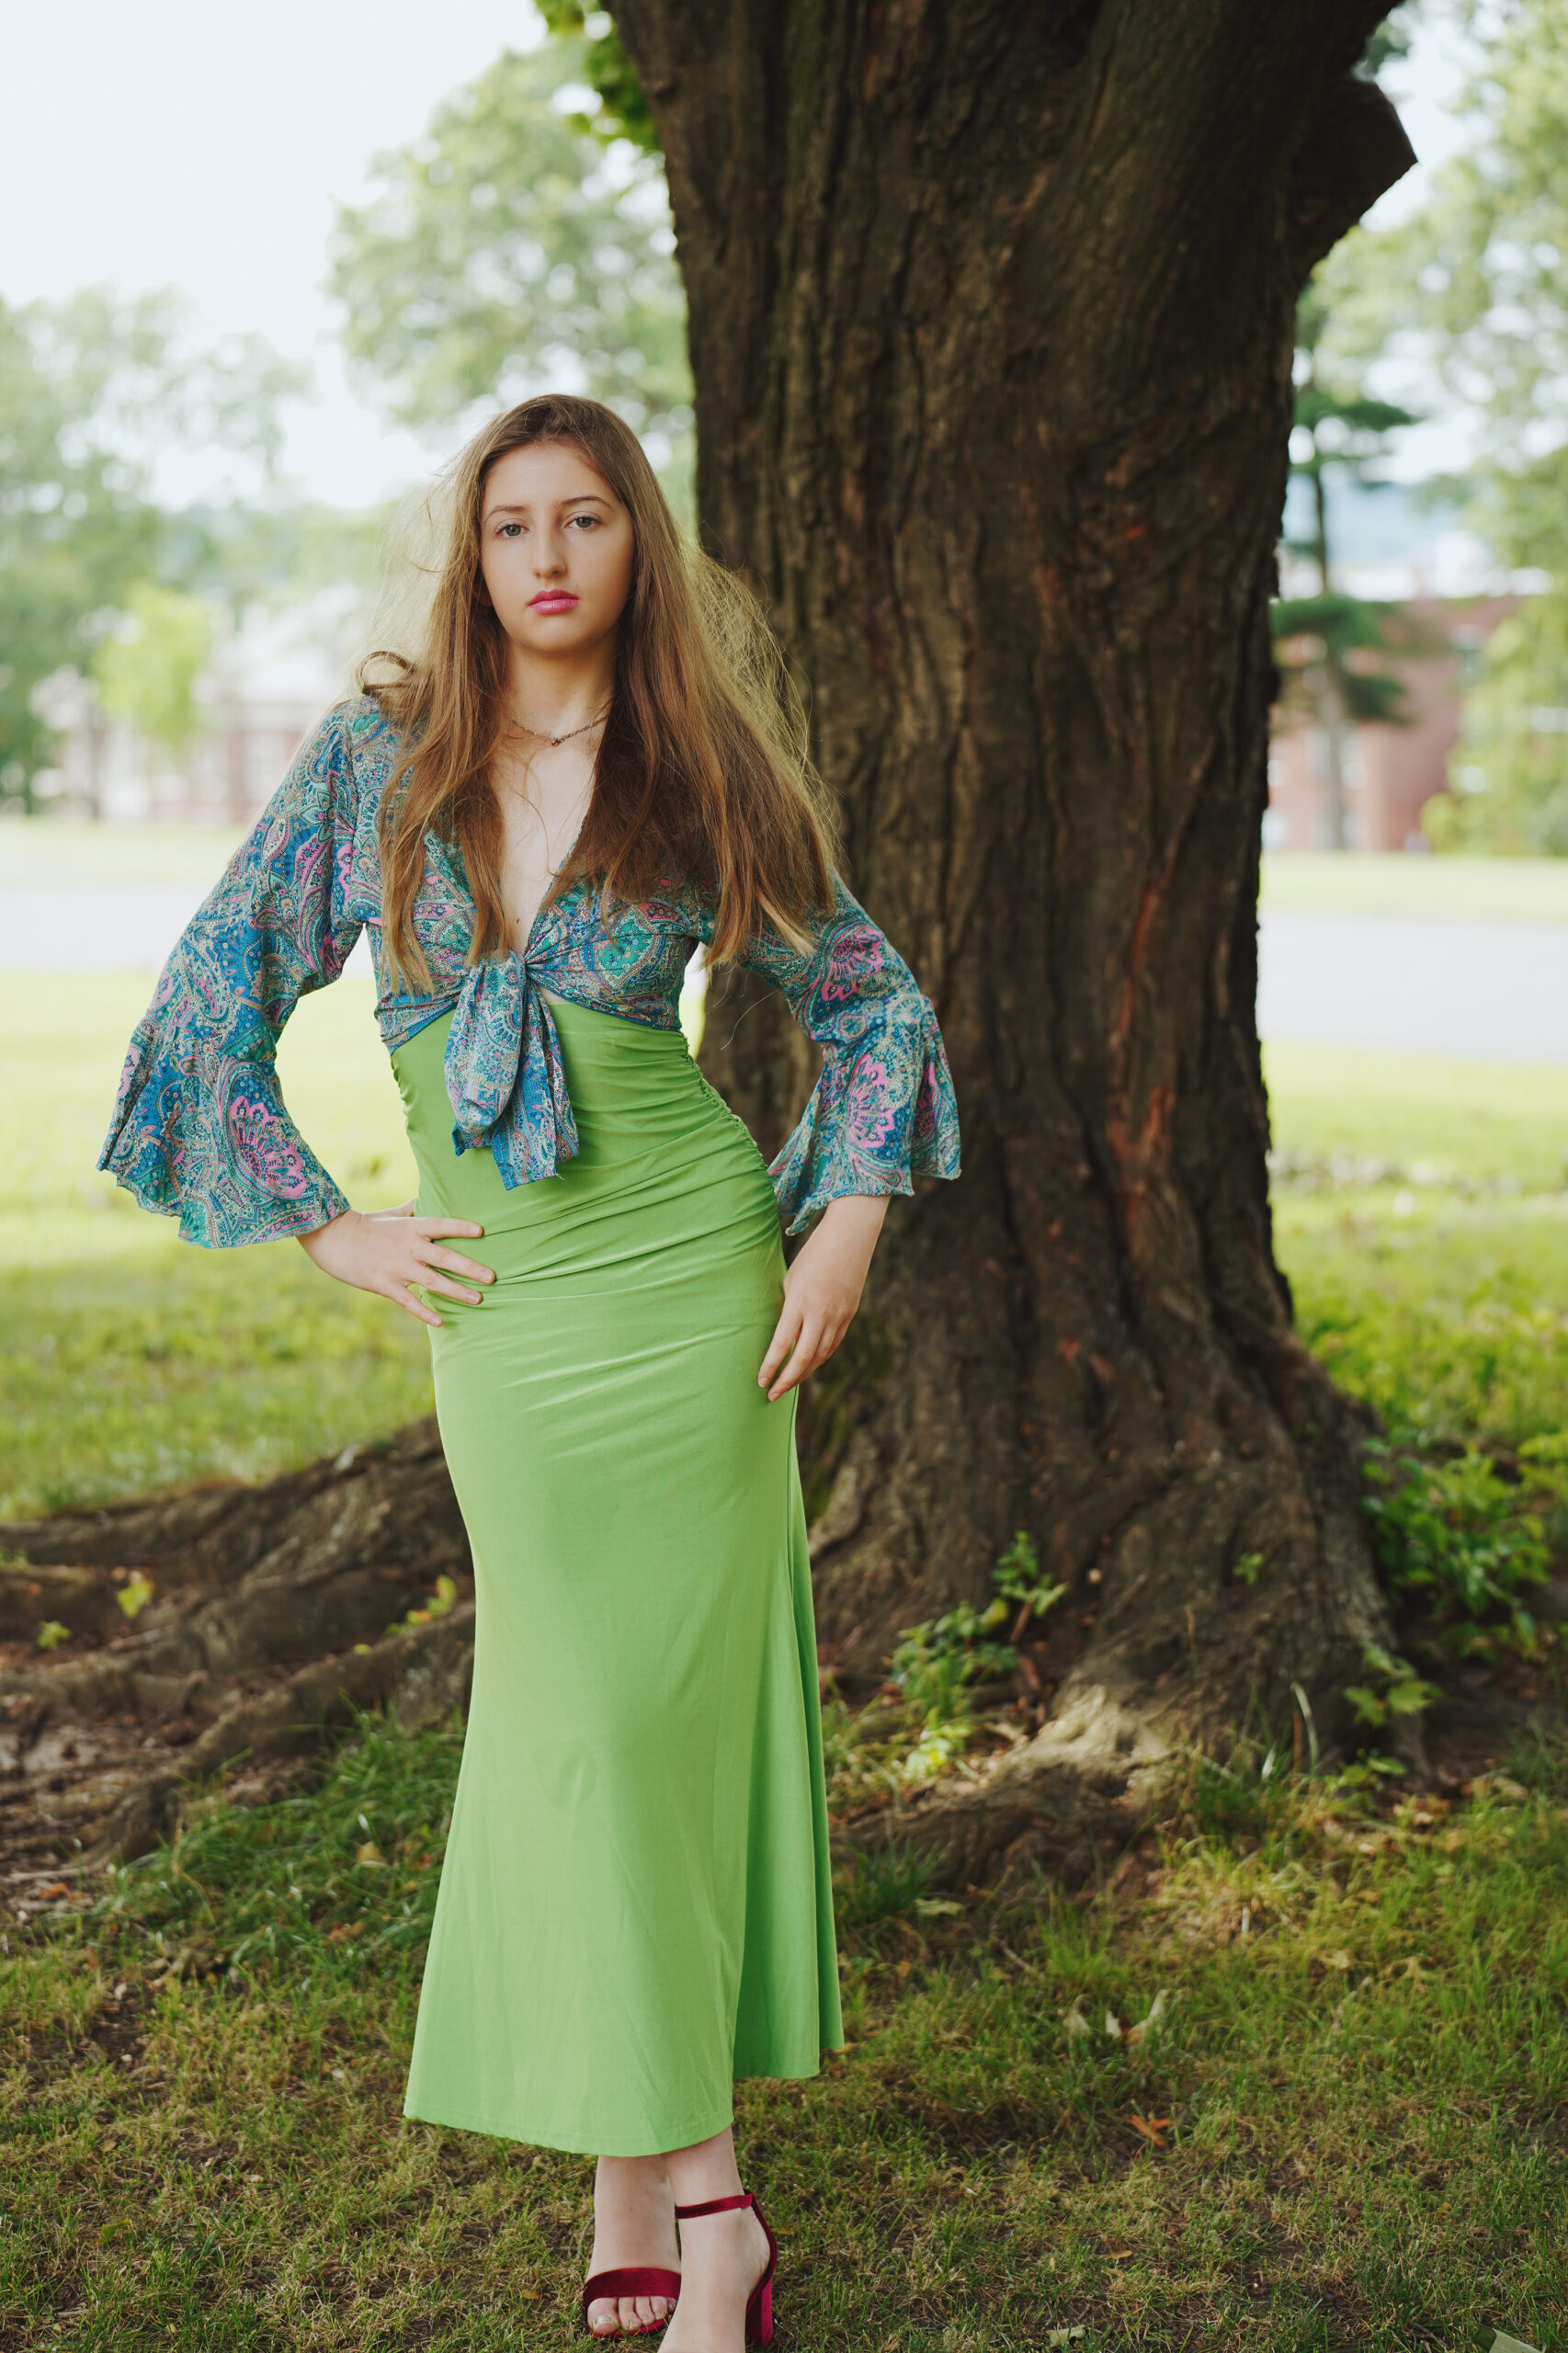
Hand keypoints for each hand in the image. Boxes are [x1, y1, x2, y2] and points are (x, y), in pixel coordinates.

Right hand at [296, 1198, 494, 1327]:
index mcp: (411, 1227)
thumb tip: (431, 1194)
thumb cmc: (366, 1224)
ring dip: (457, 1291)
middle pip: (445, 1258)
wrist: (333, 1239)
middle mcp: (408, 1247)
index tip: (482, 1232)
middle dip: (470, 1268)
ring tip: (477, 1299)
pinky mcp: (385, 1284)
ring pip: (433, 1281)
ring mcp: (397, 1267)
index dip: (461, 1227)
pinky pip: (409, 1301)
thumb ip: (414, 1207)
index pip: (441, 1224)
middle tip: (493, 1277)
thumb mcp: (393, 1212)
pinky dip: (424, 1312)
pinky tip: (440, 1322)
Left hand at [758, 1193, 887, 1401]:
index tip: (760, 1381)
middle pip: (802, 1358)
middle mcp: (821, 1313)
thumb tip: (783, 1336)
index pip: (782, 1344)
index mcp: (800, 1301)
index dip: (771, 1366)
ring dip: (802, 1374)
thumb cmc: (813, 1255)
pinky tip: (808, 1367)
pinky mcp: (849, 1316)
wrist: (850, 1238)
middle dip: (786, 1380)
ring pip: (819, 1356)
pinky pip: (832, 1345)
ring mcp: (838, 1316)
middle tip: (771, 1394)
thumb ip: (788, 1309)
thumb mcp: (792, 1280)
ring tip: (787, 1384)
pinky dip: (819, 1359)